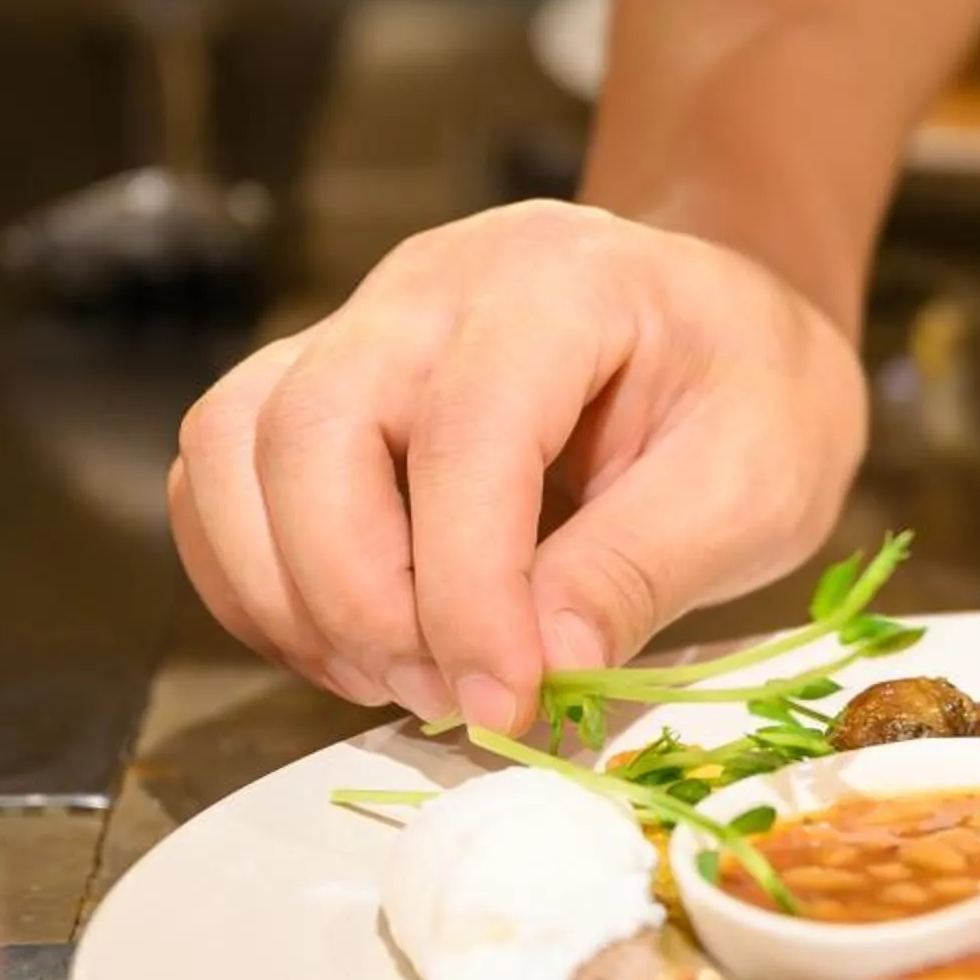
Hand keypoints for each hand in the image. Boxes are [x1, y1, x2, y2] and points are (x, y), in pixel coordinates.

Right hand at [169, 201, 867, 733]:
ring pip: (233, 446)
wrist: (724, 332)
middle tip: (447, 694)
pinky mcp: (319, 384)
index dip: (469, 588)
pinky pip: (221, 476)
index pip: (468, 432)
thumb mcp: (757, 477)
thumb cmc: (751, 391)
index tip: (505, 700)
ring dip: (290, 591)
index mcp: (560, 279)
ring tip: (397, 675)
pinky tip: (350, 646)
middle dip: (357, 595)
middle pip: (312, 428)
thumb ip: (646, 564)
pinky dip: (258, 580)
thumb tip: (543, 664)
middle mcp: (432, 284)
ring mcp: (359, 326)